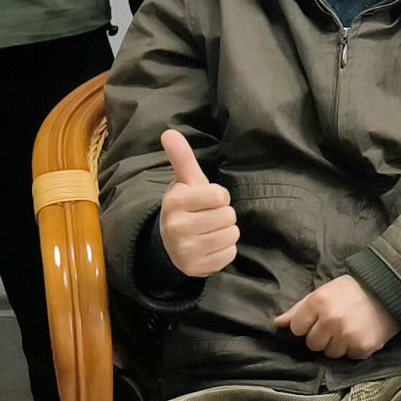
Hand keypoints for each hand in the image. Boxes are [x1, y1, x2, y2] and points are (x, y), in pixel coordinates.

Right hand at [155, 131, 238, 277]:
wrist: (169, 242)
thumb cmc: (186, 206)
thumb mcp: (185, 181)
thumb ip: (182, 157)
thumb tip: (169, 132)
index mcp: (176, 202)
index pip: (220, 195)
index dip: (219, 196)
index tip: (207, 200)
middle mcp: (178, 227)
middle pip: (228, 216)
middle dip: (223, 215)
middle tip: (208, 217)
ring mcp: (185, 250)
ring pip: (231, 235)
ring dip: (226, 232)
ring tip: (210, 230)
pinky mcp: (195, 268)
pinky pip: (229, 254)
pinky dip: (225, 250)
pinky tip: (210, 246)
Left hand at [275, 274, 399, 359]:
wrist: (391, 289)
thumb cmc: (353, 290)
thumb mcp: (325, 292)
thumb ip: (299, 308)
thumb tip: (277, 323)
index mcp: (318, 302)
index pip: (297, 329)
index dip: (308, 325)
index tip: (321, 318)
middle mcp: (331, 319)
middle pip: (312, 344)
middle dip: (323, 337)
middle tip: (338, 323)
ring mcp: (347, 335)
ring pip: (330, 354)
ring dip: (339, 344)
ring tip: (352, 328)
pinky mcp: (363, 347)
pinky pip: (350, 356)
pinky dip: (356, 348)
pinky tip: (363, 334)